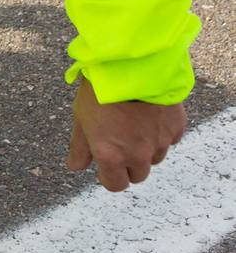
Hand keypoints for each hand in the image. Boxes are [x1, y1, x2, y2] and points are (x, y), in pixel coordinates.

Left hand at [66, 75, 186, 191]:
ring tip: (134, 124)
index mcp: (112, 156)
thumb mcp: (81, 118)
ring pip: (155, 158)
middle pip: (137, 175)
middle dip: (128, 164)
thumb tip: (75, 167)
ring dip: (146, 149)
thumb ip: (80, 147)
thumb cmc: (99, 91)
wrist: (128, 67)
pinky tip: (149, 114)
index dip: (109, 176)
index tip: (106, 165)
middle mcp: (138, 155)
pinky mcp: (175, 128)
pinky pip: (170, 139)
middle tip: (120, 141)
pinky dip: (161, 132)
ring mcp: (160, 143)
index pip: (115, 185)